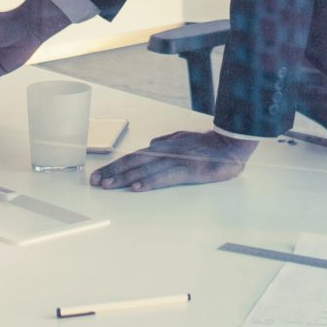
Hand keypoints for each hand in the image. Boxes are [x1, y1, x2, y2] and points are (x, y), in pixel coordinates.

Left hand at [89, 129, 256, 191]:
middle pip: (133, 162)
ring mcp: (176, 160)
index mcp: (162, 147)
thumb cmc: (208, 144)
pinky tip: (137, 187)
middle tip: (95, 182)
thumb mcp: (182, 139)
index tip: (98, 175)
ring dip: (124, 177)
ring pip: (145, 169)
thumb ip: (166, 142)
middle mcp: (165, 152)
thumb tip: (151, 145)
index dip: (114, 167)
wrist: (231, 144)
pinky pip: (165, 176)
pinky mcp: (188, 170)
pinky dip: (149, 181)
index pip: (132, 157)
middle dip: (112, 172)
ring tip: (108, 185)